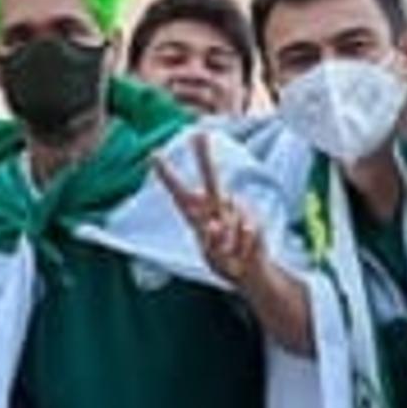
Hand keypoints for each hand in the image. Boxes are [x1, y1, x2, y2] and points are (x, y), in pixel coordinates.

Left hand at [153, 132, 272, 287]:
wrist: (250, 272)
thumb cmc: (224, 261)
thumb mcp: (210, 256)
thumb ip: (209, 241)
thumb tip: (215, 224)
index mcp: (196, 215)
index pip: (178, 192)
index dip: (167, 174)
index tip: (154, 153)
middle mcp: (215, 207)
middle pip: (210, 178)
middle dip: (204, 157)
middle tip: (199, 135)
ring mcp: (234, 211)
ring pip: (228, 218)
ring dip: (227, 242)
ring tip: (230, 253)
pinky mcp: (252, 219)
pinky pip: (244, 230)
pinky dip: (242, 245)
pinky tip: (244, 251)